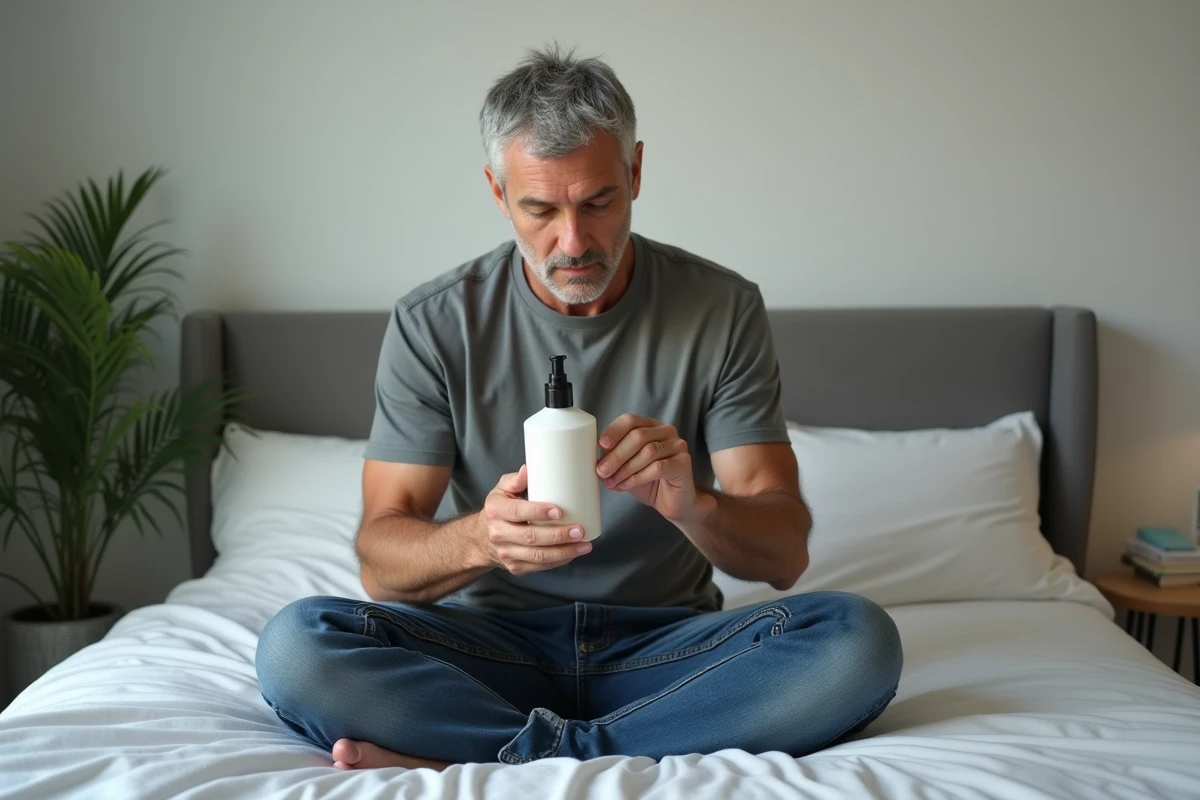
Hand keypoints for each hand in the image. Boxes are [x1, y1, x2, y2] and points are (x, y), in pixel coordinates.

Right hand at [476, 465, 592, 575]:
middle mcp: (498, 534)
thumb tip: (529, 469)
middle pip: (531, 537)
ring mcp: (507, 553)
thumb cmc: (499, 510)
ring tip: (584, 545)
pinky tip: (573, 553)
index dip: (538, 512)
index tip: (559, 510)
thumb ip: (516, 480)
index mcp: (496, 511)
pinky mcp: (515, 567)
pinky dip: (559, 561)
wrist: (481, 539)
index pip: (518, 512)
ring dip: (564, 552)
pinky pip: (540, 567)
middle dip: (558, 535)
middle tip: (579, 530)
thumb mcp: (501, 490)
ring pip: (538, 556)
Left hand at [596, 414, 697, 521]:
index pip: (630, 420)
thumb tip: (593, 458)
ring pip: (648, 452)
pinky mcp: (684, 463)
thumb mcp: (626, 465)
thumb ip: (614, 456)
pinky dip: (637, 477)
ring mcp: (678, 446)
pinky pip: (658, 467)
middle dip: (616, 455)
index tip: (601, 446)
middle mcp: (666, 431)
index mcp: (650, 426)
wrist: (672, 502)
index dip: (614, 431)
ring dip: (625, 469)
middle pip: (638, 436)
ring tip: (613, 482)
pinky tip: (627, 485)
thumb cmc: (648, 481)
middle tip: (602, 471)